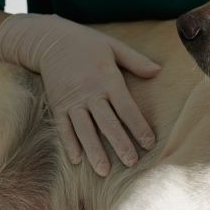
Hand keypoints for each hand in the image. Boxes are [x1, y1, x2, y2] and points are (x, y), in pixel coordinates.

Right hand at [0, 14, 160, 175]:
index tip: (150, 143)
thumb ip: (136, 61)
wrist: (51, 39)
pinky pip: (63, 127)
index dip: (139, 126)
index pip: (127, 108)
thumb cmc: (87, 43)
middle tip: (131, 163)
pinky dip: (69, 143)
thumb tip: (158, 71)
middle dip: (120, 144)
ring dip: (94, 151)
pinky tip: (76, 160)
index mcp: (108, 78)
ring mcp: (72, 100)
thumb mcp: (113, 46)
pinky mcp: (57, 104)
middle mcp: (90, 92)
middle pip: (107, 123)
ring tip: (104, 171)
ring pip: (85, 129)